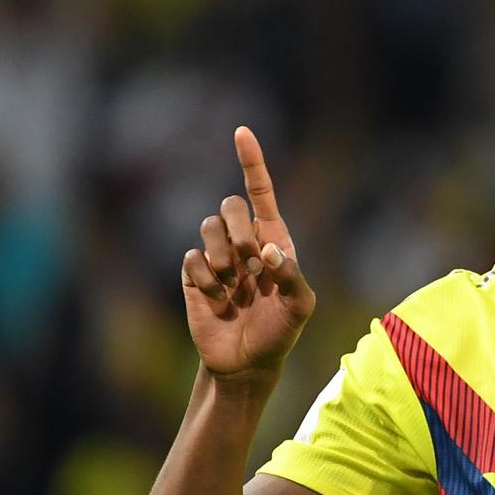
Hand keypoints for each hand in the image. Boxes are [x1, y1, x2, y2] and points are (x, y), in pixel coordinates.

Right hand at [180, 126, 314, 379]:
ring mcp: (218, 257)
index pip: (261, 192)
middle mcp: (244, 241)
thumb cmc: (281, 332)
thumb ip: (291, 275)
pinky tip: (219, 301)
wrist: (248, 362)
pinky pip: (193, 259)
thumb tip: (269, 250)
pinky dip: (208, 280)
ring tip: (235, 287)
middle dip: (240, 232)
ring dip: (224, 258)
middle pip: (231, 205)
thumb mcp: (300, 307)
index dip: (252, 161)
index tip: (241, 131)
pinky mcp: (195, 274)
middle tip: (252, 267)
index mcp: (274, 239)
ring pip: (207, 227)